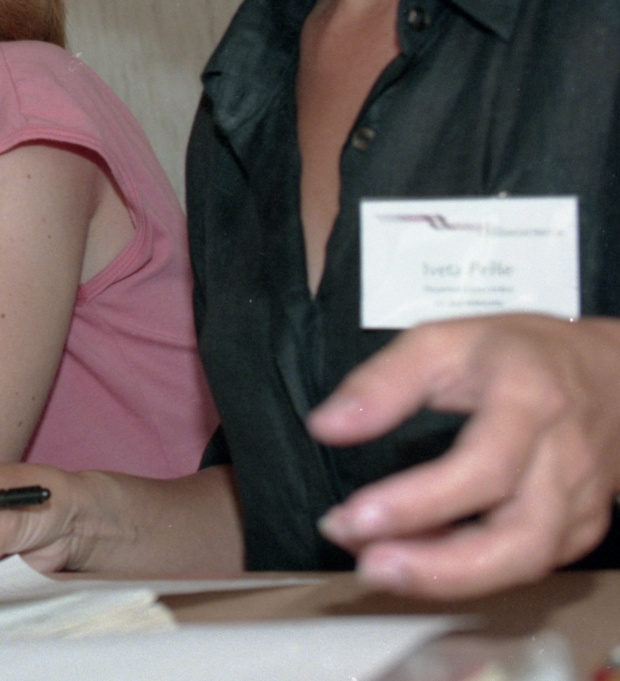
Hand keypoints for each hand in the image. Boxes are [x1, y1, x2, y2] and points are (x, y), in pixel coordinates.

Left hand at [309, 314, 619, 598]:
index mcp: (530, 401)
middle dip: (438, 567)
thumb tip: (326, 426)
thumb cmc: (521, 354)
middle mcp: (566, 459)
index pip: (483, 468)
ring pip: (524, 563)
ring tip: (380, 566)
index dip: (418, 502)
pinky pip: (526, 565)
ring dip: (446, 577)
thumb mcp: (443, 341)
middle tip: (369, 566)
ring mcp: (580, 501)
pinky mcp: (581, 529)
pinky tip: (418, 559)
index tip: (355, 516)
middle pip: (518, 538)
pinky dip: (469, 572)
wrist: (611, 373)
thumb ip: (381, 381)